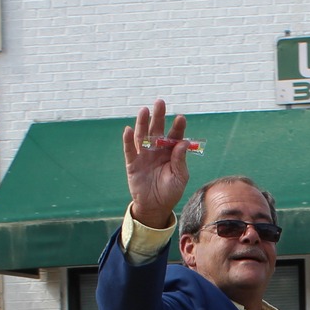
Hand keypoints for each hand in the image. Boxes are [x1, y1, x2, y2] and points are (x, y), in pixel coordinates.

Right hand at [123, 99, 190, 227]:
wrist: (155, 207)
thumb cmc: (170, 191)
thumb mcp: (179, 178)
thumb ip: (180, 161)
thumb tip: (182, 142)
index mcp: (171, 152)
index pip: (175, 136)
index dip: (177, 127)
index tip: (181, 118)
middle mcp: (157, 150)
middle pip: (157, 130)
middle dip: (158, 116)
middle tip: (160, 102)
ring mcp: (144, 155)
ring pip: (142, 136)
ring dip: (143, 123)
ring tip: (144, 110)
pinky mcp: (132, 163)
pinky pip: (129, 150)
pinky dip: (128, 140)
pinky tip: (128, 129)